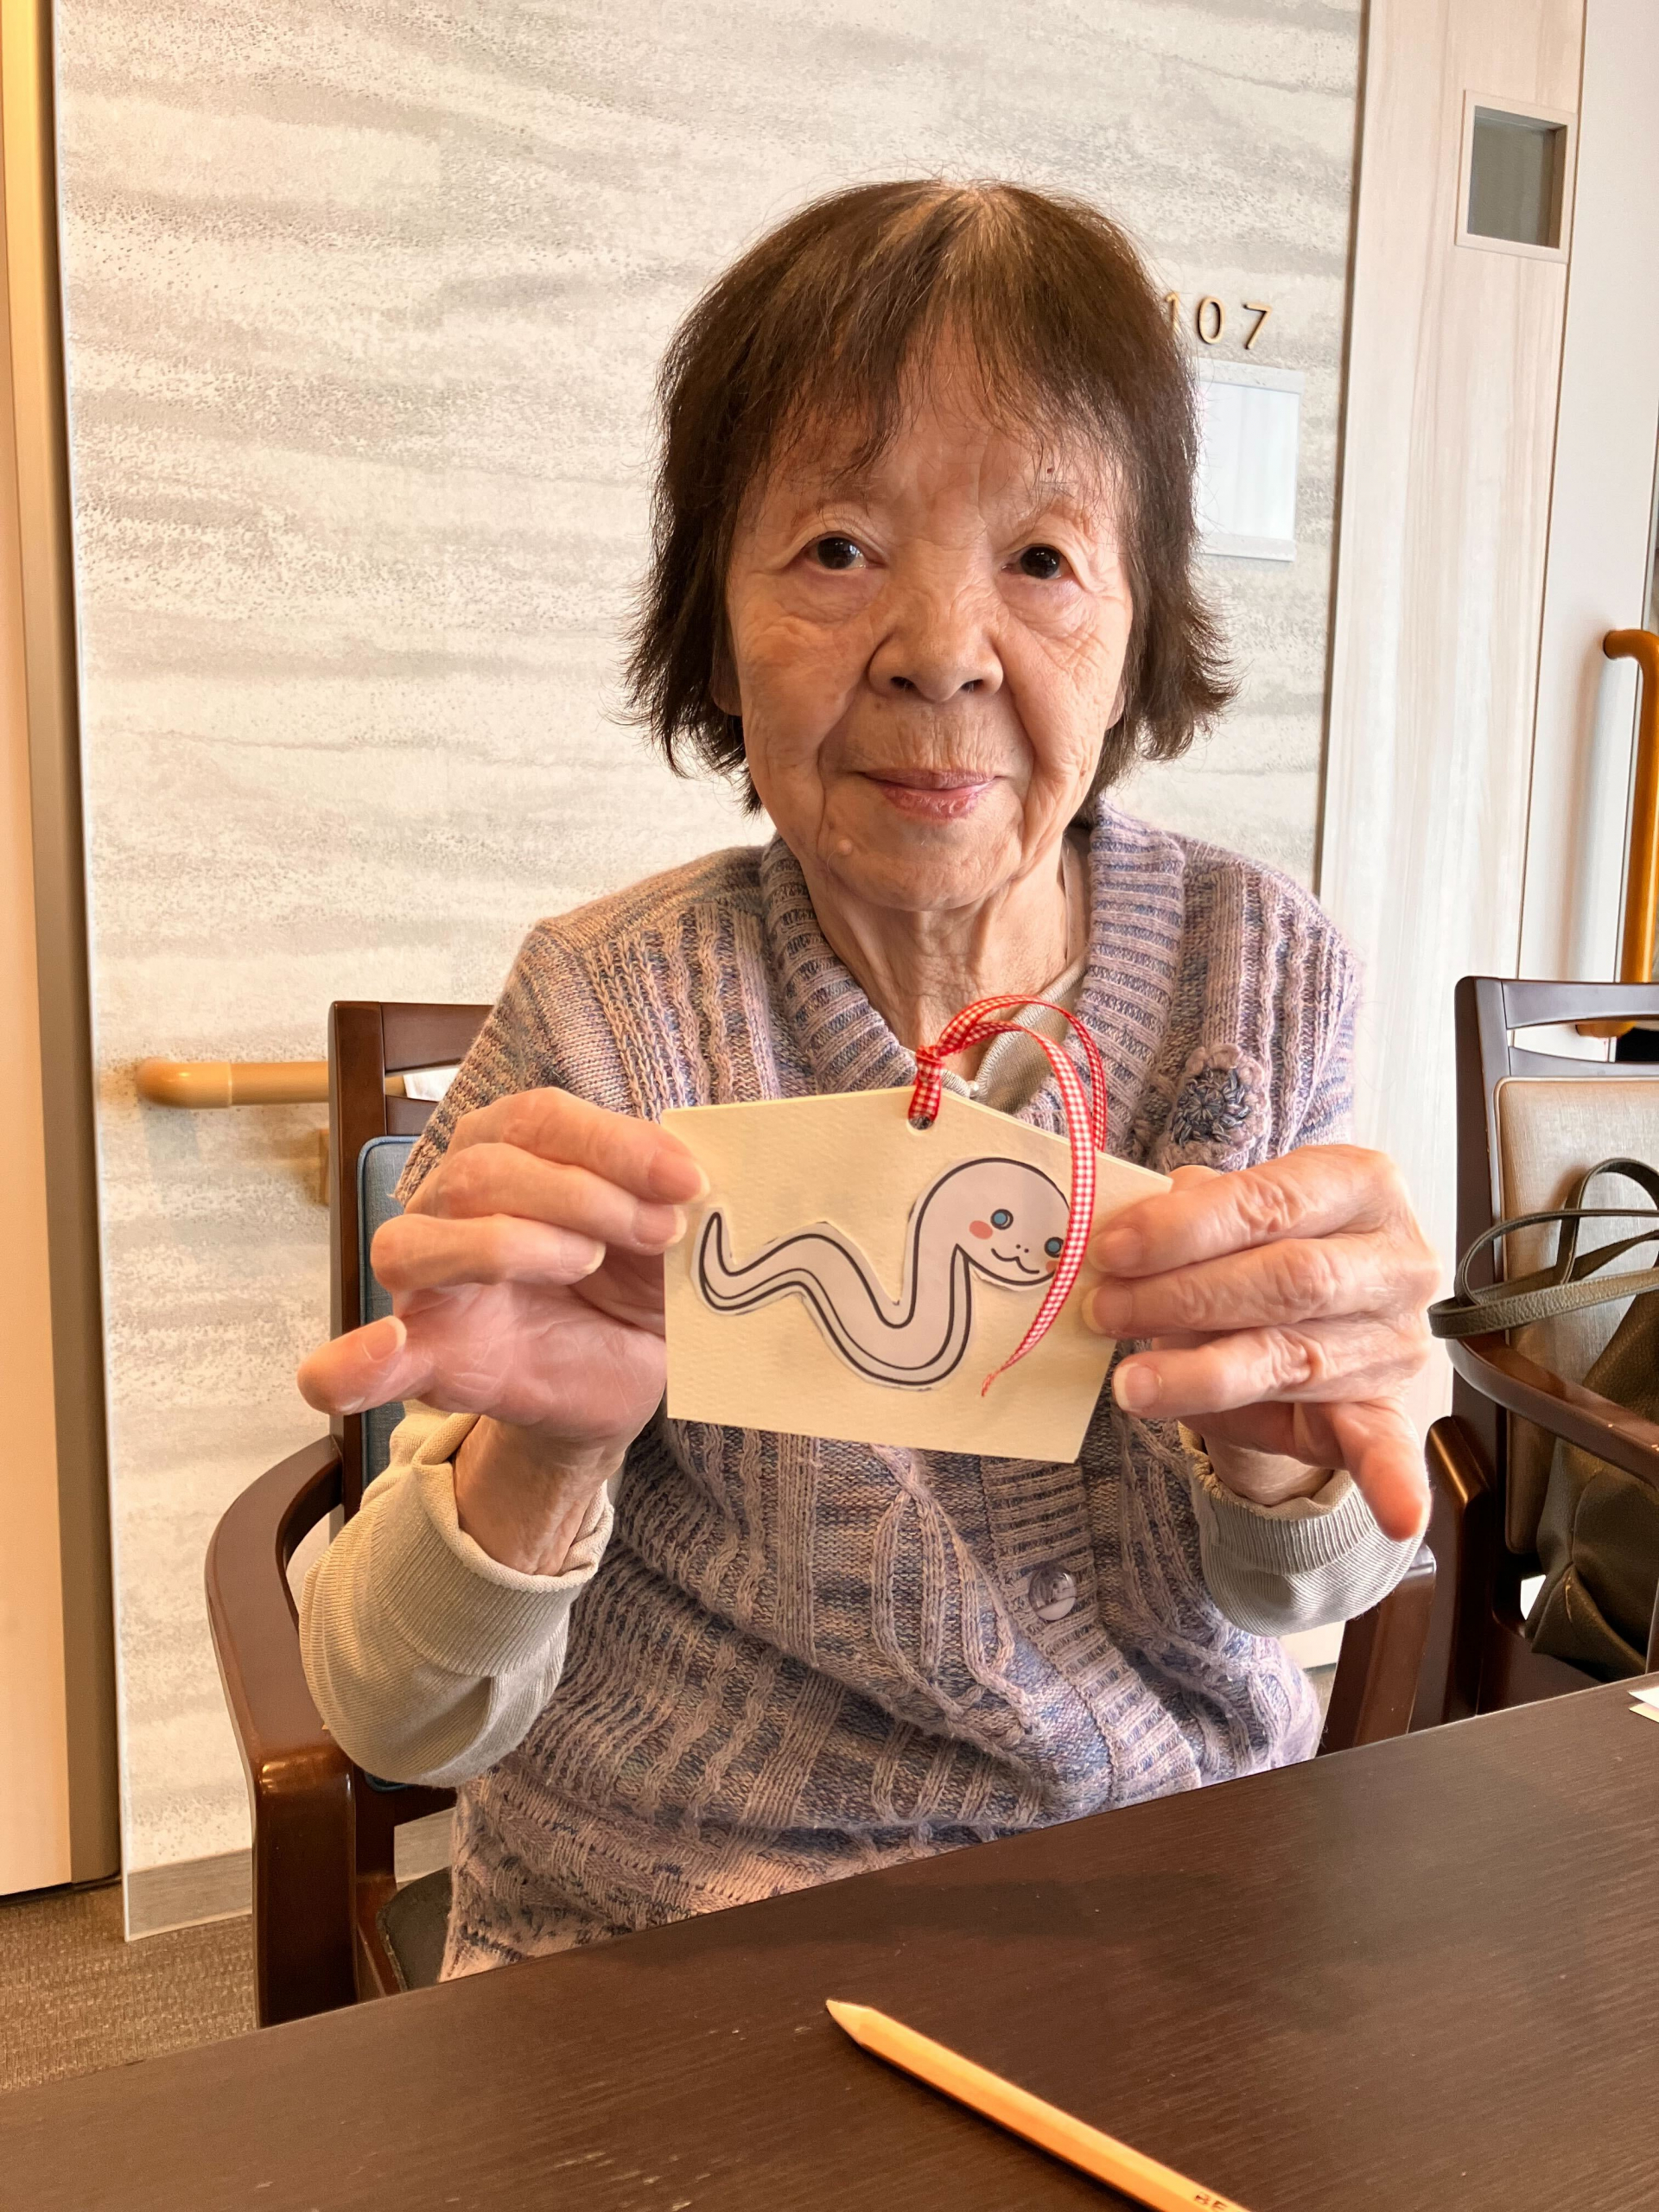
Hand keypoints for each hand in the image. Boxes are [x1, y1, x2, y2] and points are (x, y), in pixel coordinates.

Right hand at [296, 1089, 706, 1568]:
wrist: (620, 1380)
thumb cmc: (633, 1288)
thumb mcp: (666, 1233)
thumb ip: (665, 1191)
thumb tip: (696, 1170)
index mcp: (510, 1154)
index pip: (535, 1118)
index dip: (612, 1142)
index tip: (687, 1179)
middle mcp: (452, 1204)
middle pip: (481, 1170)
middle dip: (581, 1194)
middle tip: (659, 1232)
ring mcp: (428, 1283)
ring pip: (422, 1238)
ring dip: (509, 1245)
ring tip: (586, 1265)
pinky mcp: (424, 1360)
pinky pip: (357, 1361)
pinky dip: (354, 1360)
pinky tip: (387, 1350)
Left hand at [1082, 1150, 1436, 1541]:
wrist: (1307, 1314)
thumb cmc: (1257, 1250)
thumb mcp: (1225, 1215)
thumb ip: (1189, 1214)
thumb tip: (1126, 1225)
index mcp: (1361, 1184)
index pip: (1268, 1201)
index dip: (1185, 1228)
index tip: (1112, 1248)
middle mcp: (1396, 1261)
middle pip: (1287, 1279)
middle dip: (1182, 1295)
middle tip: (1104, 1308)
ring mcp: (1396, 1340)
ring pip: (1295, 1358)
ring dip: (1203, 1374)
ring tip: (1131, 1383)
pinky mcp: (1386, 1410)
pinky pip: (1388, 1448)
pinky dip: (1393, 1483)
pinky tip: (1400, 1516)